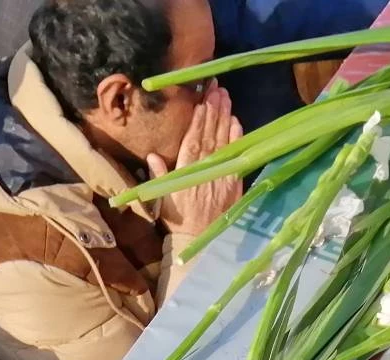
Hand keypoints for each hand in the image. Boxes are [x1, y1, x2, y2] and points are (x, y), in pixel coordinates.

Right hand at [147, 86, 243, 237]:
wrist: (197, 240)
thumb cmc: (177, 219)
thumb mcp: (162, 197)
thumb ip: (159, 175)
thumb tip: (152, 155)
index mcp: (185, 170)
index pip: (193, 138)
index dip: (199, 118)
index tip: (202, 99)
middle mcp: (205, 169)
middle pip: (210, 134)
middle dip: (214, 110)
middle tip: (217, 88)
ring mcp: (221, 174)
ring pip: (223, 140)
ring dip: (225, 118)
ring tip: (226, 97)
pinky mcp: (233, 182)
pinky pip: (235, 156)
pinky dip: (237, 139)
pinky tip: (237, 122)